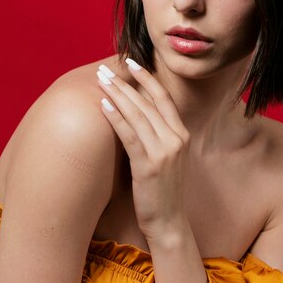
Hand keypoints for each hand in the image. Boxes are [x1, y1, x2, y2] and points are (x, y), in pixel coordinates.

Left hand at [96, 60, 190, 239]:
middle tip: (105, 69)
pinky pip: (129, 134)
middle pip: (147, 102)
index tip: (132, 62)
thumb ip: (158, 134)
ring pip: (137, 114)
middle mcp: (176, 139)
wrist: (169, 220)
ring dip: (117, 94)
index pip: (164, 98)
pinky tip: (103, 105)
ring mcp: (164, 152)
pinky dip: (115, 117)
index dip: (147, 78)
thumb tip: (135, 111)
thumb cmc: (162, 189)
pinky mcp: (149, 165)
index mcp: (182, 135)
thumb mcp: (167, 157)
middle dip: (124, 83)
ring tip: (100, 81)